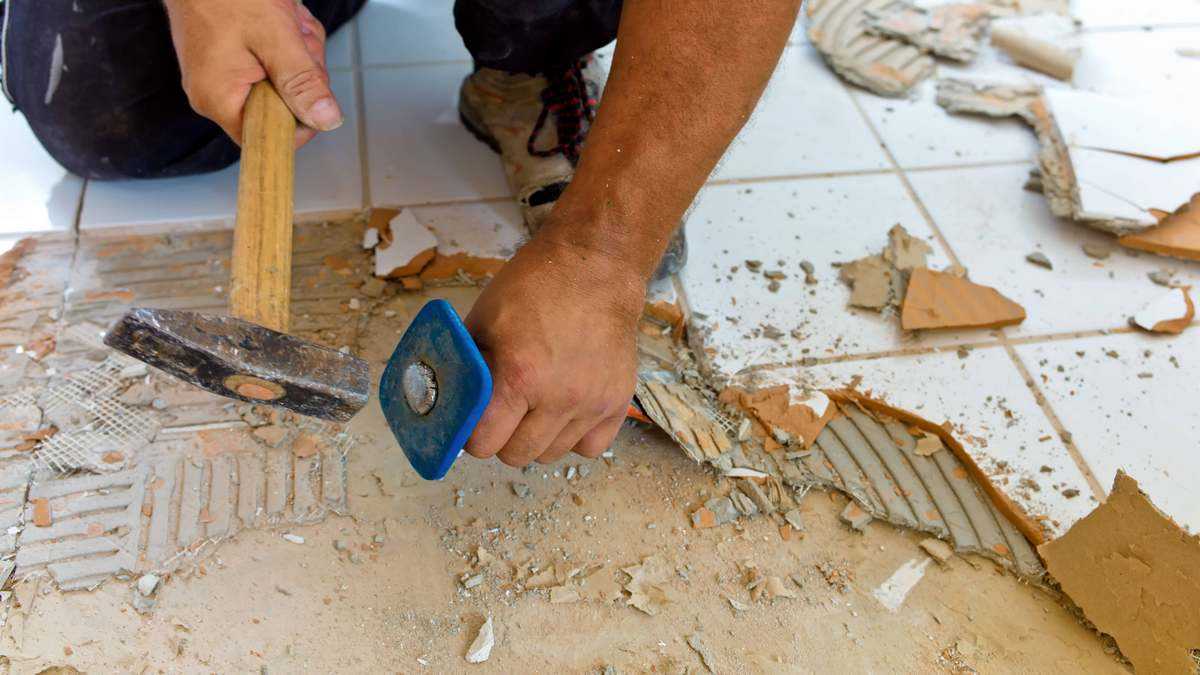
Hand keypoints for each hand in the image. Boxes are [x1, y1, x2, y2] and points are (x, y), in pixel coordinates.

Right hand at [164, 0, 341, 146]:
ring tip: (287, 21)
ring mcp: (221, 75)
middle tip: (296, 39)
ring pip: (282, 81)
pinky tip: (283, 19)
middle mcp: (215, 93)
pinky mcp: (229, 59)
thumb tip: (327, 120)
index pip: (268, 139)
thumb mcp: (275, 38)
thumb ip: (302, 82)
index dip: (300, 120)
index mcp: (219, 99)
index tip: (312, 87)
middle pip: (281, 107)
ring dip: (297, 52)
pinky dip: (286, 42)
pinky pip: (272, 63)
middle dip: (301, 72)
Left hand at [463, 236, 644, 466]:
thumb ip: (466, 365)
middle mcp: (560, 397)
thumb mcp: (484, 319)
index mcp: (520, 375)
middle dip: (501, 438)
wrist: (595, 267)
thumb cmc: (535, 286)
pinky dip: (574, 437)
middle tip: (502, 412)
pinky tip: (565, 412)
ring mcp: (593, 402)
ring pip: (551, 455)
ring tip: (534, 407)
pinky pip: (591, 447)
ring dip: (536, 438)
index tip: (473, 420)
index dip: (471, 434)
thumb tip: (448, 400)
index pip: (484, 443)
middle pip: (516, 455)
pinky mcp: (618, 401)